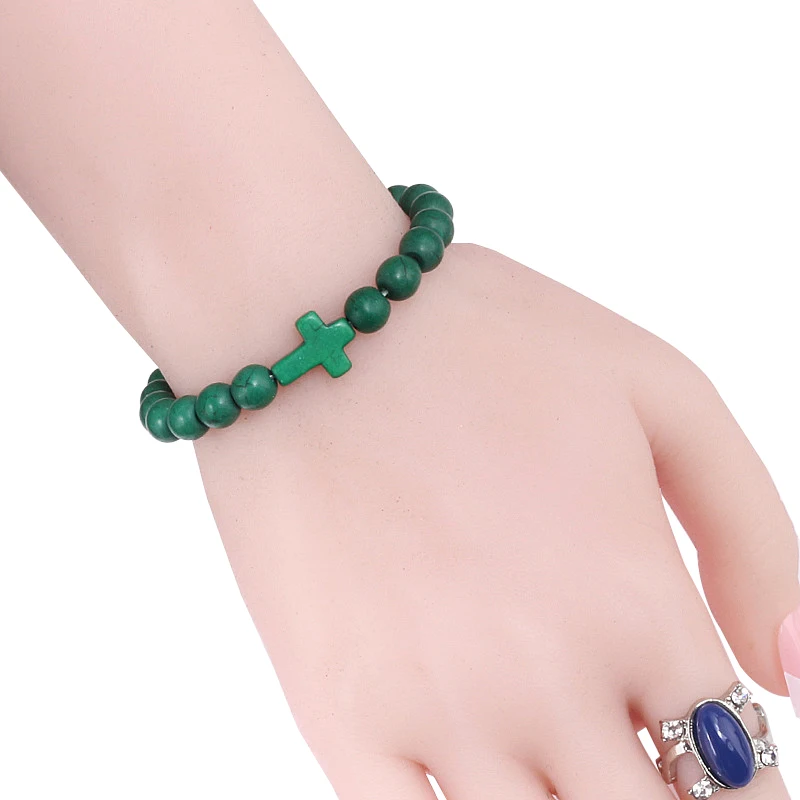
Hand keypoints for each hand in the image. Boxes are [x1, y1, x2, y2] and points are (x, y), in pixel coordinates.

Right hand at [191, 242, 798, 798]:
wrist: (312, 329)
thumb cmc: (485, 340)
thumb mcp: (661, 392)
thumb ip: (756, 538)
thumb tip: (788, 673)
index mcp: (635, 605)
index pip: (737, 776)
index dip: (742, 791)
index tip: (711, 765)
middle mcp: (543, 681)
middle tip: (642, 770)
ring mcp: (432, 711)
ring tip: (563, 772)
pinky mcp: (336, 715)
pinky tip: (478, 787)